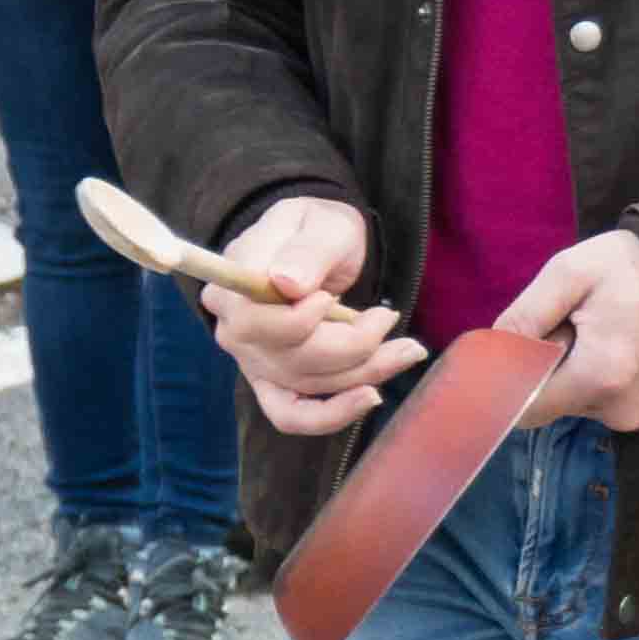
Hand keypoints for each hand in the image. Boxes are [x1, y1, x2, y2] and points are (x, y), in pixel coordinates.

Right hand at [207, 192, 422, 434]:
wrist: (319, 246)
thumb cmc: (316, 229)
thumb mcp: (320, 224)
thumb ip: (308, 250)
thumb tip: (288, 284)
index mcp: (231, 288)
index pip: (253, 322)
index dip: (297, 320)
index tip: (332, 297)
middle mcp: (234, 332)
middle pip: (286, 359)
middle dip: (349, 345)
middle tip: (388, 316)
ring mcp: (254, 362)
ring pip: (307, 384)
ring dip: (364, 372)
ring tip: (407, 349)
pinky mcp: (276, 384)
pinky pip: (295, 416)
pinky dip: (334, 414)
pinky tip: (371, 395)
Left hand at [502, 231, 638, 432]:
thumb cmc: (636, 268)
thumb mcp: (572, 273)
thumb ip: (526, 315)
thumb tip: (490, 353)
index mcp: (599, 377)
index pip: (524, 408)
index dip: (507, 380)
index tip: (508, 351)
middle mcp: (618, 410)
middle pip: (549, 405)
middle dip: (544, 370)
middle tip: (566, 326)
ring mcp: (637, 416)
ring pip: (574, 403)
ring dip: (570, 373)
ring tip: (598, 331)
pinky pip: (600, 403)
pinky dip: (595, 379)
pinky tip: (615, 346)